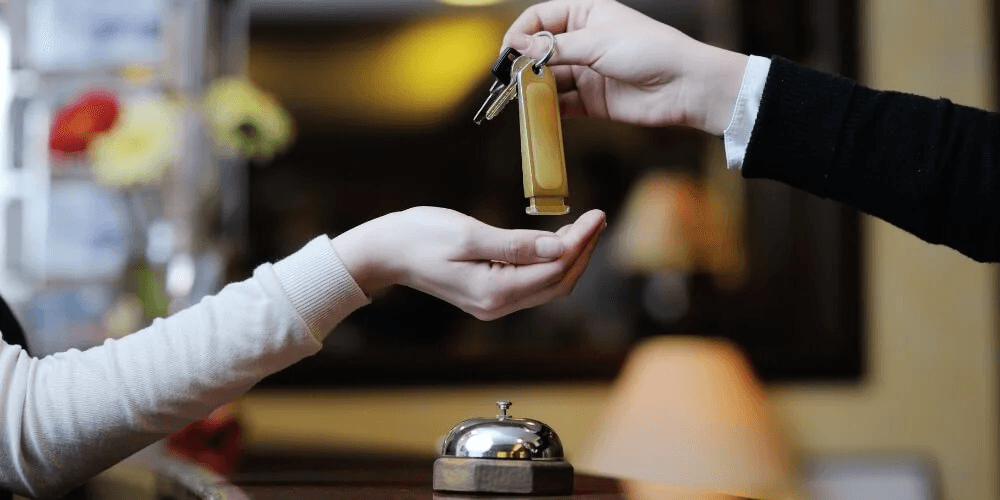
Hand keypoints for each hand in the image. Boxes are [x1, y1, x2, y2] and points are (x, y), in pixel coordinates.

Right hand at [332, 207, 605, 320]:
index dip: (582, 243)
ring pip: (548, 284)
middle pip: (558, 282)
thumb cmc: (419, 236)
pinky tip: (556, 240)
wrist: (385, 252)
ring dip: (569, 257)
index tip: (598, 214)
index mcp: (494, 291)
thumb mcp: (468, 233)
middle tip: (597, 217)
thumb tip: (560, 246)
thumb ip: (517, 244)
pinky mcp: (490, 295)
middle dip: (582, 251)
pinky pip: (531, 282)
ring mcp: (494, 303)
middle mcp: (498, 305)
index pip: (555, 269)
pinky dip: (550, 262)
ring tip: (585, 226)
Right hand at [503, 0, 747, 135]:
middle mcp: (584, 42)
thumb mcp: (598, 42)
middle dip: (524, 62)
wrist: (685, 86)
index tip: (508, 49)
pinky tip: (538, 113)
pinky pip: (562, 105)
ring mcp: (588, 72)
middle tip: (509, 77)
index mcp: (587, 14)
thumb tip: (518, 46)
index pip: (542, 17)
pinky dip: (548, 110)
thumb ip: (555, 47)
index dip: (522, 31)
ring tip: (521, 96)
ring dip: (534, 88)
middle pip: (541, 50)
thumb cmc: (650, 50)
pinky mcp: (593, 101)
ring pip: (549, 79)